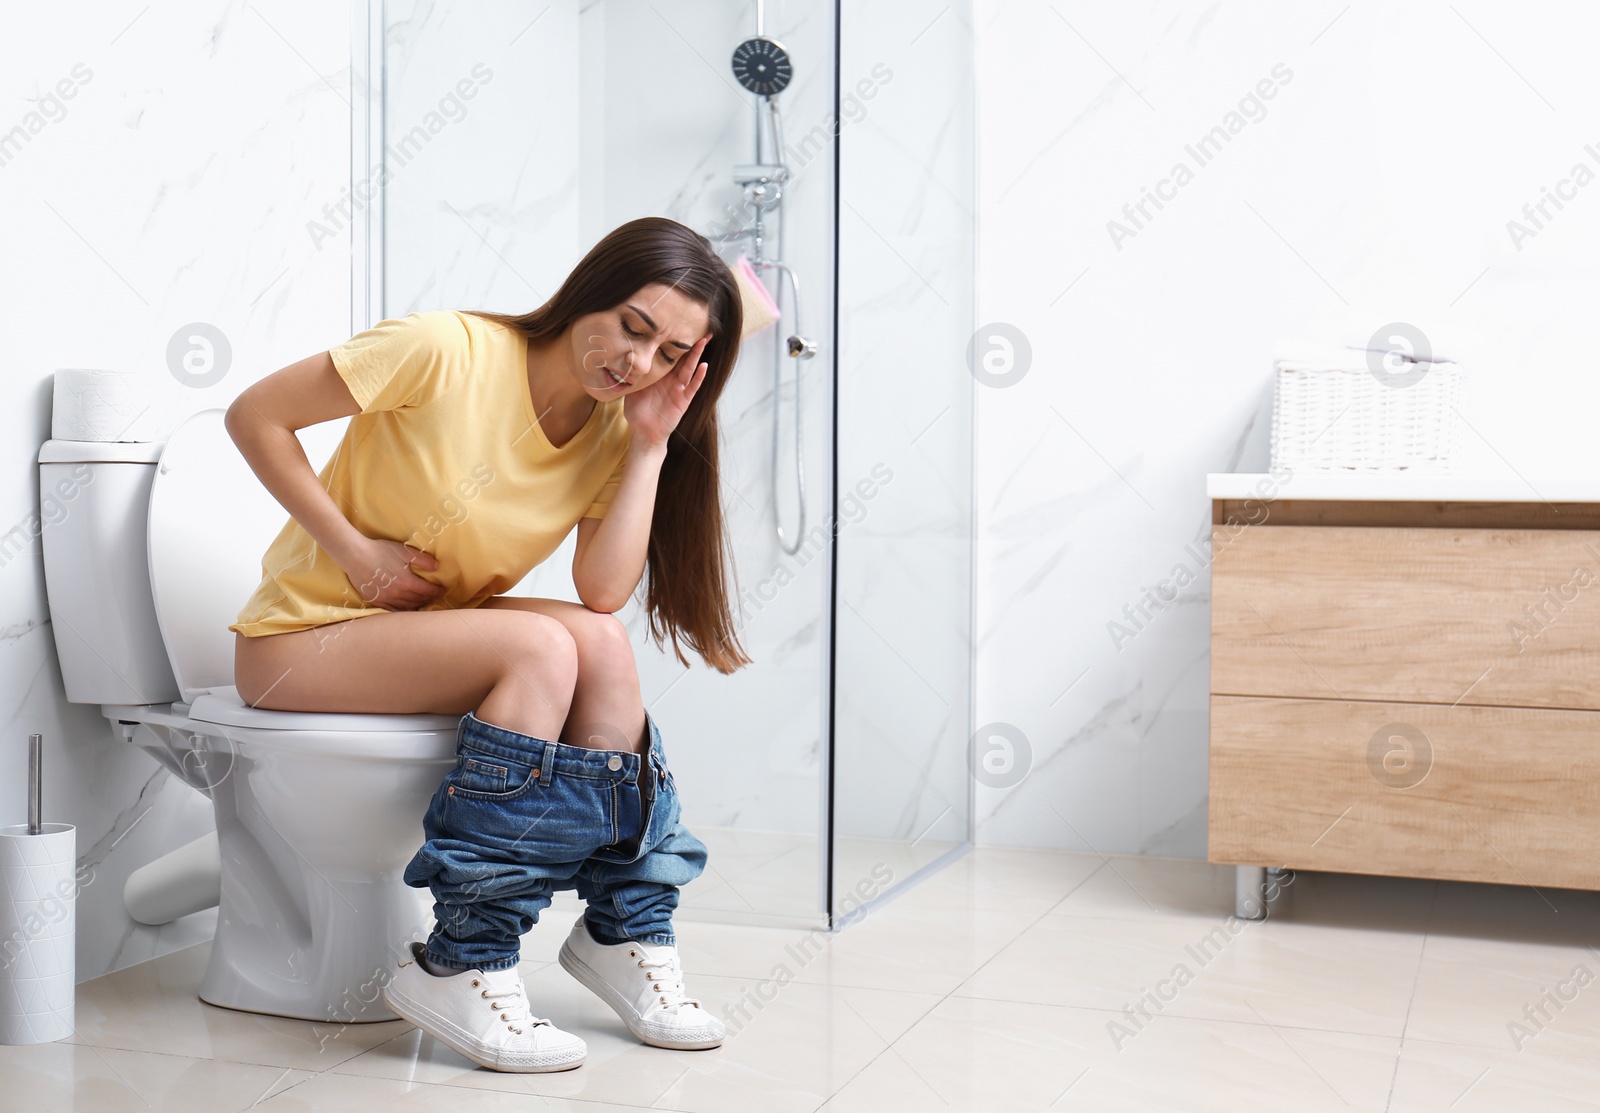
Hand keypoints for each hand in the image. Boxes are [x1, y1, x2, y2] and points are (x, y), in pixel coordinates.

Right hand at [336, 536, 445, 610]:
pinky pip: (392, 610)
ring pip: (406, 607)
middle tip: (434, 596)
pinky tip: (405, 609)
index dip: (437, 591)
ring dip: (416, 605)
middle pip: (418, 600)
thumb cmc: (380, 551)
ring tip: (422, 603)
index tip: (442, 591)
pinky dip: (401, 610)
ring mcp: (386, 599)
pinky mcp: (375, 600)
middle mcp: (398, 594)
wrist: (355, 555)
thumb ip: (423, 559)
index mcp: (407, 582)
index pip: (428, 591)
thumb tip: (437, 567)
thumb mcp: (404, 551)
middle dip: (428, 598)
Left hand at [624, 333, 711, 449]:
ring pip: (689, 368)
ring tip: (704, 340)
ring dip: (697, 355)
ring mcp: (679, 389)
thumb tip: (621, 357)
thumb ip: (631, 374)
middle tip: (701, 327)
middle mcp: (671, 379)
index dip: (674, 341)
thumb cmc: (637, 411)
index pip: (668, 354)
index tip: (677, 325)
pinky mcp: (683, 400)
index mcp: (659, 375)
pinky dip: (698, 376)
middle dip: (692, 343)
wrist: (643, 432)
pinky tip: (704, 366)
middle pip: (683, 357)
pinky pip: (692, 387)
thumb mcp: (631, 388)